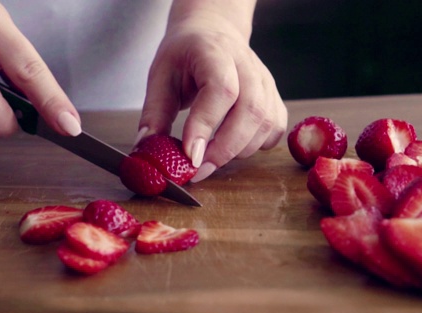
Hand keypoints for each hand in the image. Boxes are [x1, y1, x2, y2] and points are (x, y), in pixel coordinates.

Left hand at [137, 1, 287, 181]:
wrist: (212, 33)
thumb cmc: (185, 54)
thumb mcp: (160, 76)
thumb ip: (154, 113)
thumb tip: (146, 149)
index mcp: (214, 52)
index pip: (220, 89)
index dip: (206, 124)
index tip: (191, 155)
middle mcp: (247, 64)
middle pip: (250, 110)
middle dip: (225, 148)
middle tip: (199, 169)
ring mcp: (265, 81)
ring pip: (266, 123)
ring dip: (239, 150)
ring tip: (212, 158)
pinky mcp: (274, 97)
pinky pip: (275, 128)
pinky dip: (257, 145)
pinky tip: (235, 146)